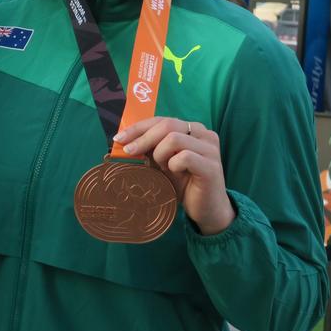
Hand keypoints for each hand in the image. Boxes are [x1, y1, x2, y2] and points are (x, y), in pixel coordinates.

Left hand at [116, 116, 234, 234]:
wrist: (207, 210)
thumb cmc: (184, 185)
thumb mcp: (163, 163)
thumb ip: (151, 149)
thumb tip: (125, 140)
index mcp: (193, 129)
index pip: (162, 120)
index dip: (139, 127)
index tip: (119, 138)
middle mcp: (204, 134)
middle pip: (167, 125)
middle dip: (143, 138)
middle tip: (129, 151)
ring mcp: (210, 149)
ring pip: (174, 139)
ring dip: (160, 154)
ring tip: (161, 168)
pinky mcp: (212, 166)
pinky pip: (185, 157)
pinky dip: (173, 165)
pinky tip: (175, 173)